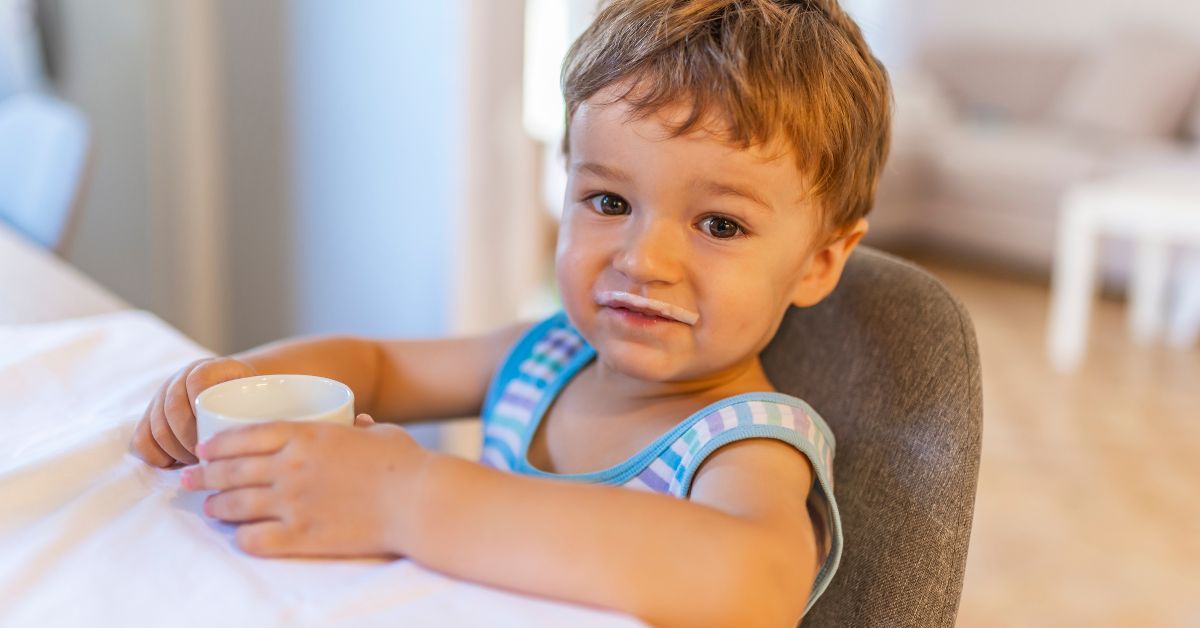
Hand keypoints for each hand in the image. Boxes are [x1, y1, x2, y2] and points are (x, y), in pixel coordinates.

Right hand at [131, 357, 258, 466]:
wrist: (234, 388)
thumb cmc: (253, 398)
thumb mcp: (263, 395)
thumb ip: (262, 407)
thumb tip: (260, 435)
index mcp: (209, 368)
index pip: (197, 383)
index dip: (203, 412)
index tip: (218, 437)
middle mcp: (180, 378)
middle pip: (172, 411)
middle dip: (190, 442)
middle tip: (210, 459)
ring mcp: (161, 396)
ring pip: (156, 429)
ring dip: (176, 453)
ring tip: (198, 463)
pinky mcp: (149, 416)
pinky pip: (141, 441)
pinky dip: (156, 457)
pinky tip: (177, 464)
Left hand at [180, 415, 435, 558]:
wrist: (418, 501)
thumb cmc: (404, 463)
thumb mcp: (379, 433)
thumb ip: (361, 427)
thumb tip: (358, 422)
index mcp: (305, 436)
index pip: (244, 436)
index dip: (218, 444)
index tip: (204, 449)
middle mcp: (289, 467)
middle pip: (229, 470)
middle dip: (202, 475)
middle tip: (187, 481)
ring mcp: (291, 503)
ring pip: (234, 504)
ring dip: (215, 506)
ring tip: (209, 508)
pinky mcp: (300, 537)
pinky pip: (254, 539)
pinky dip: (242, 537)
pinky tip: (241, 536)